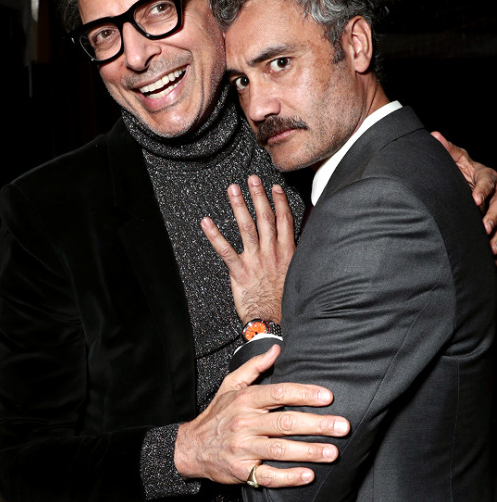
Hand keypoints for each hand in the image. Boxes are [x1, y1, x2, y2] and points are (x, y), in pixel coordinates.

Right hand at [174, 344, 349, 487]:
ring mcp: (244, 448)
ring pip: (280, 450)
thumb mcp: (231, 384)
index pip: (278, 393)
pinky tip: (309, 475)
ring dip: (309, 451)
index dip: (304, 394)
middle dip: (317, 424)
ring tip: (333, 452)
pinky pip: (268, 476)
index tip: (327, 396)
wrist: (191, 447)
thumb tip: (277, 349)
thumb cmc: (217, 414)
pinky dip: (289, 477)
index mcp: (245, 399)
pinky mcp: (242, 470)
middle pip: (285, 423)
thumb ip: (255, 366)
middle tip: (342, 426)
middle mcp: (245, 422)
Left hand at [201, 175, 295, 323]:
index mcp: (287, 253)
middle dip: (259, 196)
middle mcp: (272, 253)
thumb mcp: (296, 276)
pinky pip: (225, 250)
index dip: (279, 202)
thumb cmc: (284, 303)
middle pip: (265, 218)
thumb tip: (292, 247)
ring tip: (233, 190)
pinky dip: (215, 235)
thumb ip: (292, 258)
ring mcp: (256, 260)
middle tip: (252, 179)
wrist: (275, 322)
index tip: (275, 188)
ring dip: (239, 206)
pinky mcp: (241, 271)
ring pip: (246, 228)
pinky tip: (206, 222)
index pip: (285, 221)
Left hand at [431, 131, 496, 257]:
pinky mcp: (496, 221)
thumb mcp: (455, 159)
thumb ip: (447, 150)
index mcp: (486, 174)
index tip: (474, 200)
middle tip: (485, 228)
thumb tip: (434, 135)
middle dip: (494, 217)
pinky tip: (493, 259)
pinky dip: (496, 245)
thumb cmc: (459, 171)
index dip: (482, 190)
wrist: (463, 188)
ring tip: (492, 249)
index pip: (488, 180)